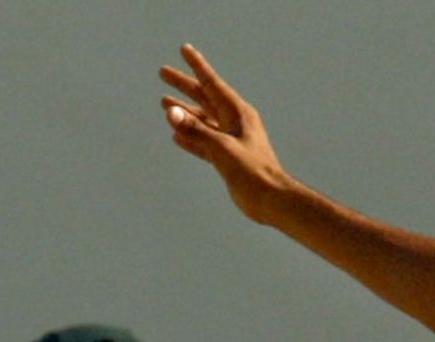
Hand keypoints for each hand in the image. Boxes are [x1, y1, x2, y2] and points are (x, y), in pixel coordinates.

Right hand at [159, 44, 292, 222]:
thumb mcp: (222, 147)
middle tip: (163, 73)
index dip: (197, 65)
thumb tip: (171, 112)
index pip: (212, 83)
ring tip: (164, 103)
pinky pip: (204, 142)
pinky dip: (190, 138)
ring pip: (203, 120)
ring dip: (184, 111)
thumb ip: (196, 130)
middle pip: (204, 98)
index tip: (185, 49)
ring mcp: (231, 140)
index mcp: (238, 113)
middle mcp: (235, 122)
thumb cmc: (253, 171)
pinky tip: (176, 136)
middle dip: (183, 85)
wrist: (272, 199)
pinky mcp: (228, 158)